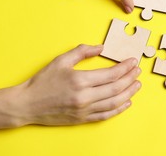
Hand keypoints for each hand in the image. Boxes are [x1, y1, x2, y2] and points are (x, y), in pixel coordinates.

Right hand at [17, 44, 140, 124]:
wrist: (27, 104)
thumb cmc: (43, 81)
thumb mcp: (60, 60)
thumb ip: (82, 51)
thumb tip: (101, 47)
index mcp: (80, 80)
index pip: (111, 74)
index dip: (125, 67)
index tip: (133, 62)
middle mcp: (85, 97)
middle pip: (116, 88)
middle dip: (130, 79)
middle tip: (138, 71)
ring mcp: (84, 110)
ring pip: (114, 103)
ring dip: (129, 93)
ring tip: (137, 85)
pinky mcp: (82, 119)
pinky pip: (105, 115)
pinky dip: (118, 109)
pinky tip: (126, 102)